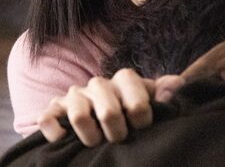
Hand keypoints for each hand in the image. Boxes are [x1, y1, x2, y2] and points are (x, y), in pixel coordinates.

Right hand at [37, 69, 184, 146]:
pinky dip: (55, 133)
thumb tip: (177, 85)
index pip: (135, 96)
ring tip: (97, 143)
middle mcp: (98, 84)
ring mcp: (75, 96)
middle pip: (108, 109)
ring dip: (90, 136)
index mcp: (123, 80)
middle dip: (116, 132)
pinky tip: (65, 141)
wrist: (100, 113)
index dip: (142, 118)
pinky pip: (47, 118)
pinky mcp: (54, 109)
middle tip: (120, 139)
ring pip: (78, 114)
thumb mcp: (151, 99)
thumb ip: (164, 92)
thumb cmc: (131, 109)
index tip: (143, 127)